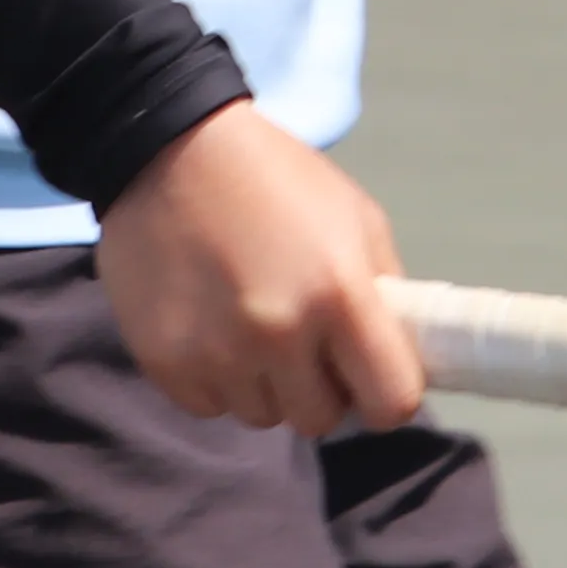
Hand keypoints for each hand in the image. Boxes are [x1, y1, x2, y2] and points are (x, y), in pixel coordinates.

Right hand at [92, 105, 427, 438]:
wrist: (168, 148)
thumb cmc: (274, 176)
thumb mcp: (353, 214)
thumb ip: (383, 290)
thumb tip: (399, 353)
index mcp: (339, 292)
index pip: (391, 402)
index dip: (386, 395)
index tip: (371, 377)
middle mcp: (280, 333)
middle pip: (321, 419)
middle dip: (321, 387)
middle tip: (304, 342)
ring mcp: (218, 354)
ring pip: (264, 415)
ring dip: (266, 383)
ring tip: (250, 323)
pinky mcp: (167, 363)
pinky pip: (210, 405)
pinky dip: (216, 378)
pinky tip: (209, 325)